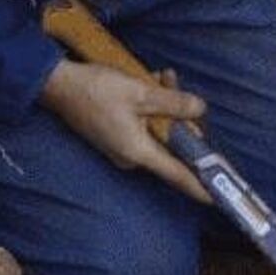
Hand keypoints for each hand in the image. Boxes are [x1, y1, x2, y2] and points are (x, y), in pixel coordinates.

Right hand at [40, 60, 211, 205]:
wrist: (58, 84)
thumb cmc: (96, 90)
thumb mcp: (141, 92)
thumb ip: (174, 103)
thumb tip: (200, 109)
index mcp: (138, 152)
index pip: (177, 174)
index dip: (199, 186)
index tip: (218, 198)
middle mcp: (132, 155)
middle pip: (173, 143)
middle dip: (181, 115)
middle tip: (174, 85)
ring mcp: (124, 146)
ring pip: (161, 128)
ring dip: (167, 103)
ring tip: (162, 77)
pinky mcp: (118, 134)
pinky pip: (147, 123)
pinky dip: (153, 104)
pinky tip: (152, 80)